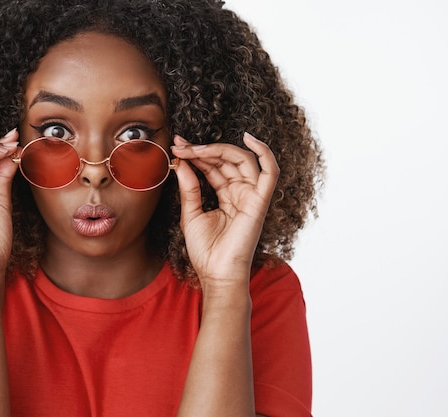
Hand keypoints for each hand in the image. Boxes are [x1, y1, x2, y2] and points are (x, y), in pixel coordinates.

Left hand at [171, 132, 278, 292]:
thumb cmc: (206, 252)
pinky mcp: (260, 202)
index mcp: (227, 196)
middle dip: (202, 149)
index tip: (176, 146)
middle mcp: (241, 193)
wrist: (216, 275)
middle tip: (180, 145)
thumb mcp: (191, 215)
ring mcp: (252, 197)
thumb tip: (181, 164)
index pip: (214, 167)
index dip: (196, 154)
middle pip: (226, 160)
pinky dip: (265, 153)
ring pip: (242, 160)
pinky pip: (270, 173)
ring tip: (193, 148)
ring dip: (217, 150)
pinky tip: (249, 138)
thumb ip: (189, 188)